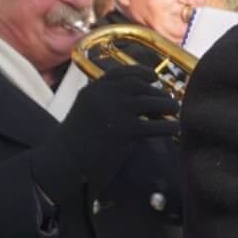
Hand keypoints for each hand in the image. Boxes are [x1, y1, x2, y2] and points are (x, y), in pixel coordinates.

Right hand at [32, 66, 178, 199]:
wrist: (63, 165)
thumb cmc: (75, 145)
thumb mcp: (85, 113)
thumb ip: (105, 103)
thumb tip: (137, 102)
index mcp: (93, 90)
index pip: (121, 74)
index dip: (140, 72)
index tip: (154, 77)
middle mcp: (104, 95)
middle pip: (139, 86)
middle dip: (157, 92)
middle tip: (168, 102)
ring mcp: (115, 111)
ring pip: (151, 101)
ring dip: (167, 105)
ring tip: (175, 111)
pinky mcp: (125, 130)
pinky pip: (155, 125)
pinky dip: (169, 126)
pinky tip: (175, 129)